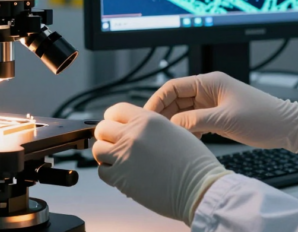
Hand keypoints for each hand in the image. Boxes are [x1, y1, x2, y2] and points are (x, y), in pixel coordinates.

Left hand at [94, 102, 231, 224]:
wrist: (199, 187)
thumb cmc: (194, 162)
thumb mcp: (175, 131)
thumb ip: (152, 127)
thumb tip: (137, 129)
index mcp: (148, 119)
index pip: (116, 110)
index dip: (113, 119)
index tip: (114, 125)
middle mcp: (133, 134)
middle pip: (102, 128)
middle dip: (107, 136)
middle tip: (115, 144)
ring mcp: (125, 155)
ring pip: (98, 149)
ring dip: (106, 154)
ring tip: (118, 160)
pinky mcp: (120, 177)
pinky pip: (102, 171)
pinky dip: (109, 173)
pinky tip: (122, 174)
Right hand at [145, 72, 297, 152]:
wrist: (287, 127)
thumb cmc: (262, 118)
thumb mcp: (226, 120)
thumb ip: (195, 120)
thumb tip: (171, 124)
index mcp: (209, 83)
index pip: (173, 87)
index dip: (156, 100)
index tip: (145, 117)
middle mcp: (208, 90)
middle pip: (175, 100)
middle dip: (163, 115)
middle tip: (153, 134)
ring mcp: (213, 104)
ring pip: (183, 112)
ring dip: (175, 125)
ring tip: (166, 141)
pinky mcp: (218, 116)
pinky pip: (194, 122)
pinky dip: (188, 131)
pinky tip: (186, 143)